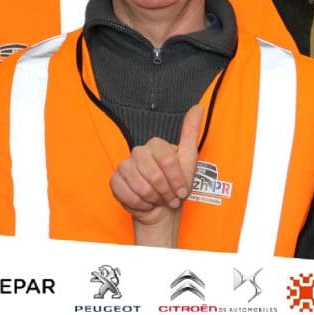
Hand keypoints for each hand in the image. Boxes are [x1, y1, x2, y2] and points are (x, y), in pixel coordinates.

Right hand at [109, 105, 202, 245]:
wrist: (161, 207)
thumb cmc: (176, 184)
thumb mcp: (189, 157)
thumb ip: (191, 132)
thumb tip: (198, 107)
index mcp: (156, 145)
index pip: (168, 160)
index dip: (176, 179)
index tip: (182, 191)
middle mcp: (139, 152)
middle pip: (154, 175)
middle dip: (165, 192)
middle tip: (170, 198)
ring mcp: (125, 165)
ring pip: (140, 185)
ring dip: (153, 199)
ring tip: (158, 200)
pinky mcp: (115, 180)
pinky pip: (126, 193)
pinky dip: (139, 203)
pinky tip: (145, 203)